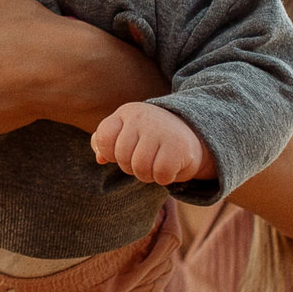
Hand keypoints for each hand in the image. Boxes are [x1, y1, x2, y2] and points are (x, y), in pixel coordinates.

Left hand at [91, 101, 213, 185]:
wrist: (193, 133)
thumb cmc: (151, 138)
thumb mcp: (126, 133)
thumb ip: (105, 142)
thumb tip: (100, 158)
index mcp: (126, 113)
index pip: (104, 138)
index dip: (110, 153)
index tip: (123, 153)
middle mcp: (142, 117)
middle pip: (122, 157)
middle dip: (130, 167)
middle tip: (144, 160)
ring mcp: (161, 129)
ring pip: (140, 168)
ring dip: (147, 175)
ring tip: (155, 165)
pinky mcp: (178, 146)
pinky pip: (160, 174)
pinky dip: (163, 178)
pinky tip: (169, 167)